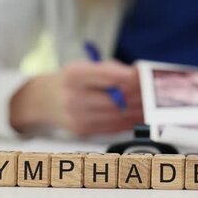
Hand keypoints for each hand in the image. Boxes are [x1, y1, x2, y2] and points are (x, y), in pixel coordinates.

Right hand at [10, 61, 142, 136]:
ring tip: (152, 103)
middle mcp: (74, 97)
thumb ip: (110, 70)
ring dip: (139, 109)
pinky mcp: (84, 130)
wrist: (42, 100)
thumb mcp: (83, 66)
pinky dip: (130, 120)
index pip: (108, 75)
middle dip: (140, 95)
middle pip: (117, 99)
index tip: (144, 75)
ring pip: (118, 115)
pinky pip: (114, 127)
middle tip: (155, 91)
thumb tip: (138, 76)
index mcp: (75, 75)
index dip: (130, 76)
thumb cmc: (68, 81)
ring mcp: (78, 117)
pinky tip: (140, 114)